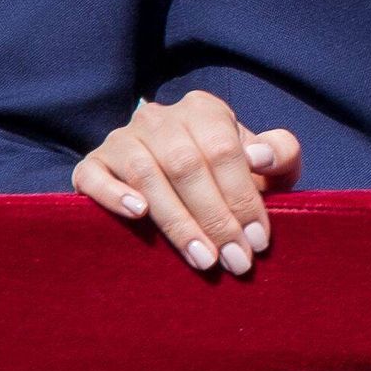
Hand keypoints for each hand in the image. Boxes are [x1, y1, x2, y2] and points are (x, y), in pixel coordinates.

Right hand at [72, 88, 300, 275]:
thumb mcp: (264, 165)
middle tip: (234, 259)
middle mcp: (159, 119)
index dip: (242, 196)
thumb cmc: (227, 177)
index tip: (258, 239)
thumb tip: (259, 157)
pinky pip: (93, 176)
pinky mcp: (90, 164)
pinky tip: (138, 214)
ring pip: (146, 175)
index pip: (224, 151)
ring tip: (203, 258)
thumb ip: (280, 155)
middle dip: (214, 218)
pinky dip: (114, 195)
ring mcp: (120, 139)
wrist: (174, 184)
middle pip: (186, 166)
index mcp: (203, 111)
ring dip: (177, 221)